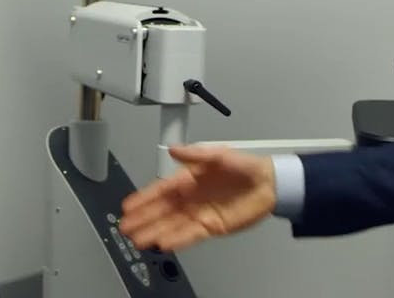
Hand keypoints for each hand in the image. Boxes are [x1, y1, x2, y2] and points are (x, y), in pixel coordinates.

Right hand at [118, 144, 275, 251]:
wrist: (268, 184)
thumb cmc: (243, 166)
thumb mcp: (218, 154)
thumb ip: (195, 153)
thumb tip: (174, 149)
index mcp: (187, 179)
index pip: (160, 190)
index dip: (143, 198)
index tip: (128, 206)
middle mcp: (189, 197)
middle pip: (161, 211)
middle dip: (143, 219)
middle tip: (125, 228)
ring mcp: (198, 213)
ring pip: (171, 225)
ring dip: (154, 232)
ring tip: (138, 241)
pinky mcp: (211, 227)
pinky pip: (190, 235)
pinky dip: (177, 240)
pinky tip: (164, 244)